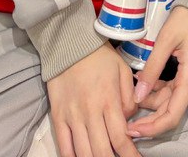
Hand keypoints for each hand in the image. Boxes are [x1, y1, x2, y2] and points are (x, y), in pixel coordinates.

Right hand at [46, 42, 140, 156]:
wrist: (69, 43)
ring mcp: (72, 116)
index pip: (120, 138)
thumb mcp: (123, 69)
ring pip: (83, 152)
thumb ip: (129, 97)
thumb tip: (130, 120)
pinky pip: (64, 146)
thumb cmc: (100, 56)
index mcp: (109, 100)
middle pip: (102, 151)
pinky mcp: (58, 117)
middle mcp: (90, 112)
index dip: (129, 155)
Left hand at [127, 7, 187, 140]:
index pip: (172, 116)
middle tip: (126, 121)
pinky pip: (173, 92)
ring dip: (151, 104)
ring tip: (131, 97)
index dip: (152, 127)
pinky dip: (157, 92)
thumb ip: (152, 68)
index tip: (133, 130)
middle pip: (169, 112)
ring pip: (170, 102)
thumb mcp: (166, 40)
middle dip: (148, 119)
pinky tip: (143, 85)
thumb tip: (137, 95)